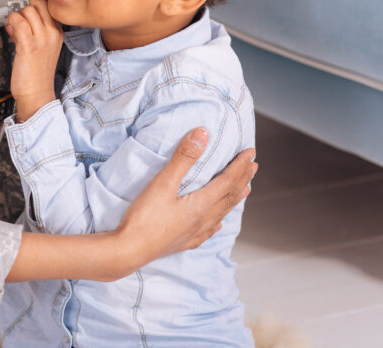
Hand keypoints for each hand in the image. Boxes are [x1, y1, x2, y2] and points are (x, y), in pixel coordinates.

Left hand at [5, 0, 62, 121]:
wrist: (36, 93)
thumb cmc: (35, 71)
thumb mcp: (38, 47)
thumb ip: (29, 30)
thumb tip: (16, 17)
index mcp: (57, 32)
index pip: (47, 4)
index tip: (22, 0)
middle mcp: (52, 33)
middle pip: (37, 3)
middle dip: (23, 5)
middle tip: (15, 14)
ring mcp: (42, 39)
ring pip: (27, 10)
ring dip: (15, 15)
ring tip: (12, 26)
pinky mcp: (29, 46)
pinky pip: (18, 23)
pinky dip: (11, 22)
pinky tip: (9, 30)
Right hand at [114, 128, 256, 273]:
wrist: (130, 250)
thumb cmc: (144, 217)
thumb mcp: (163, 183)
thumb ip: (183, 158)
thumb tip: (203, 134)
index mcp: (201, 204)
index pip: (228, 181)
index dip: (240, 166)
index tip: (250, 152)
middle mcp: (203, 219)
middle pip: (229, 197)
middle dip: (242, 179)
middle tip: (252, 166)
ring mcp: (194, 233)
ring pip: (221, 213)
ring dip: (234, 199)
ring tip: (244, 190)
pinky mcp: (182, 242)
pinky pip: (207, 232)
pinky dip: (216, 223)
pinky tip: (217, 224)